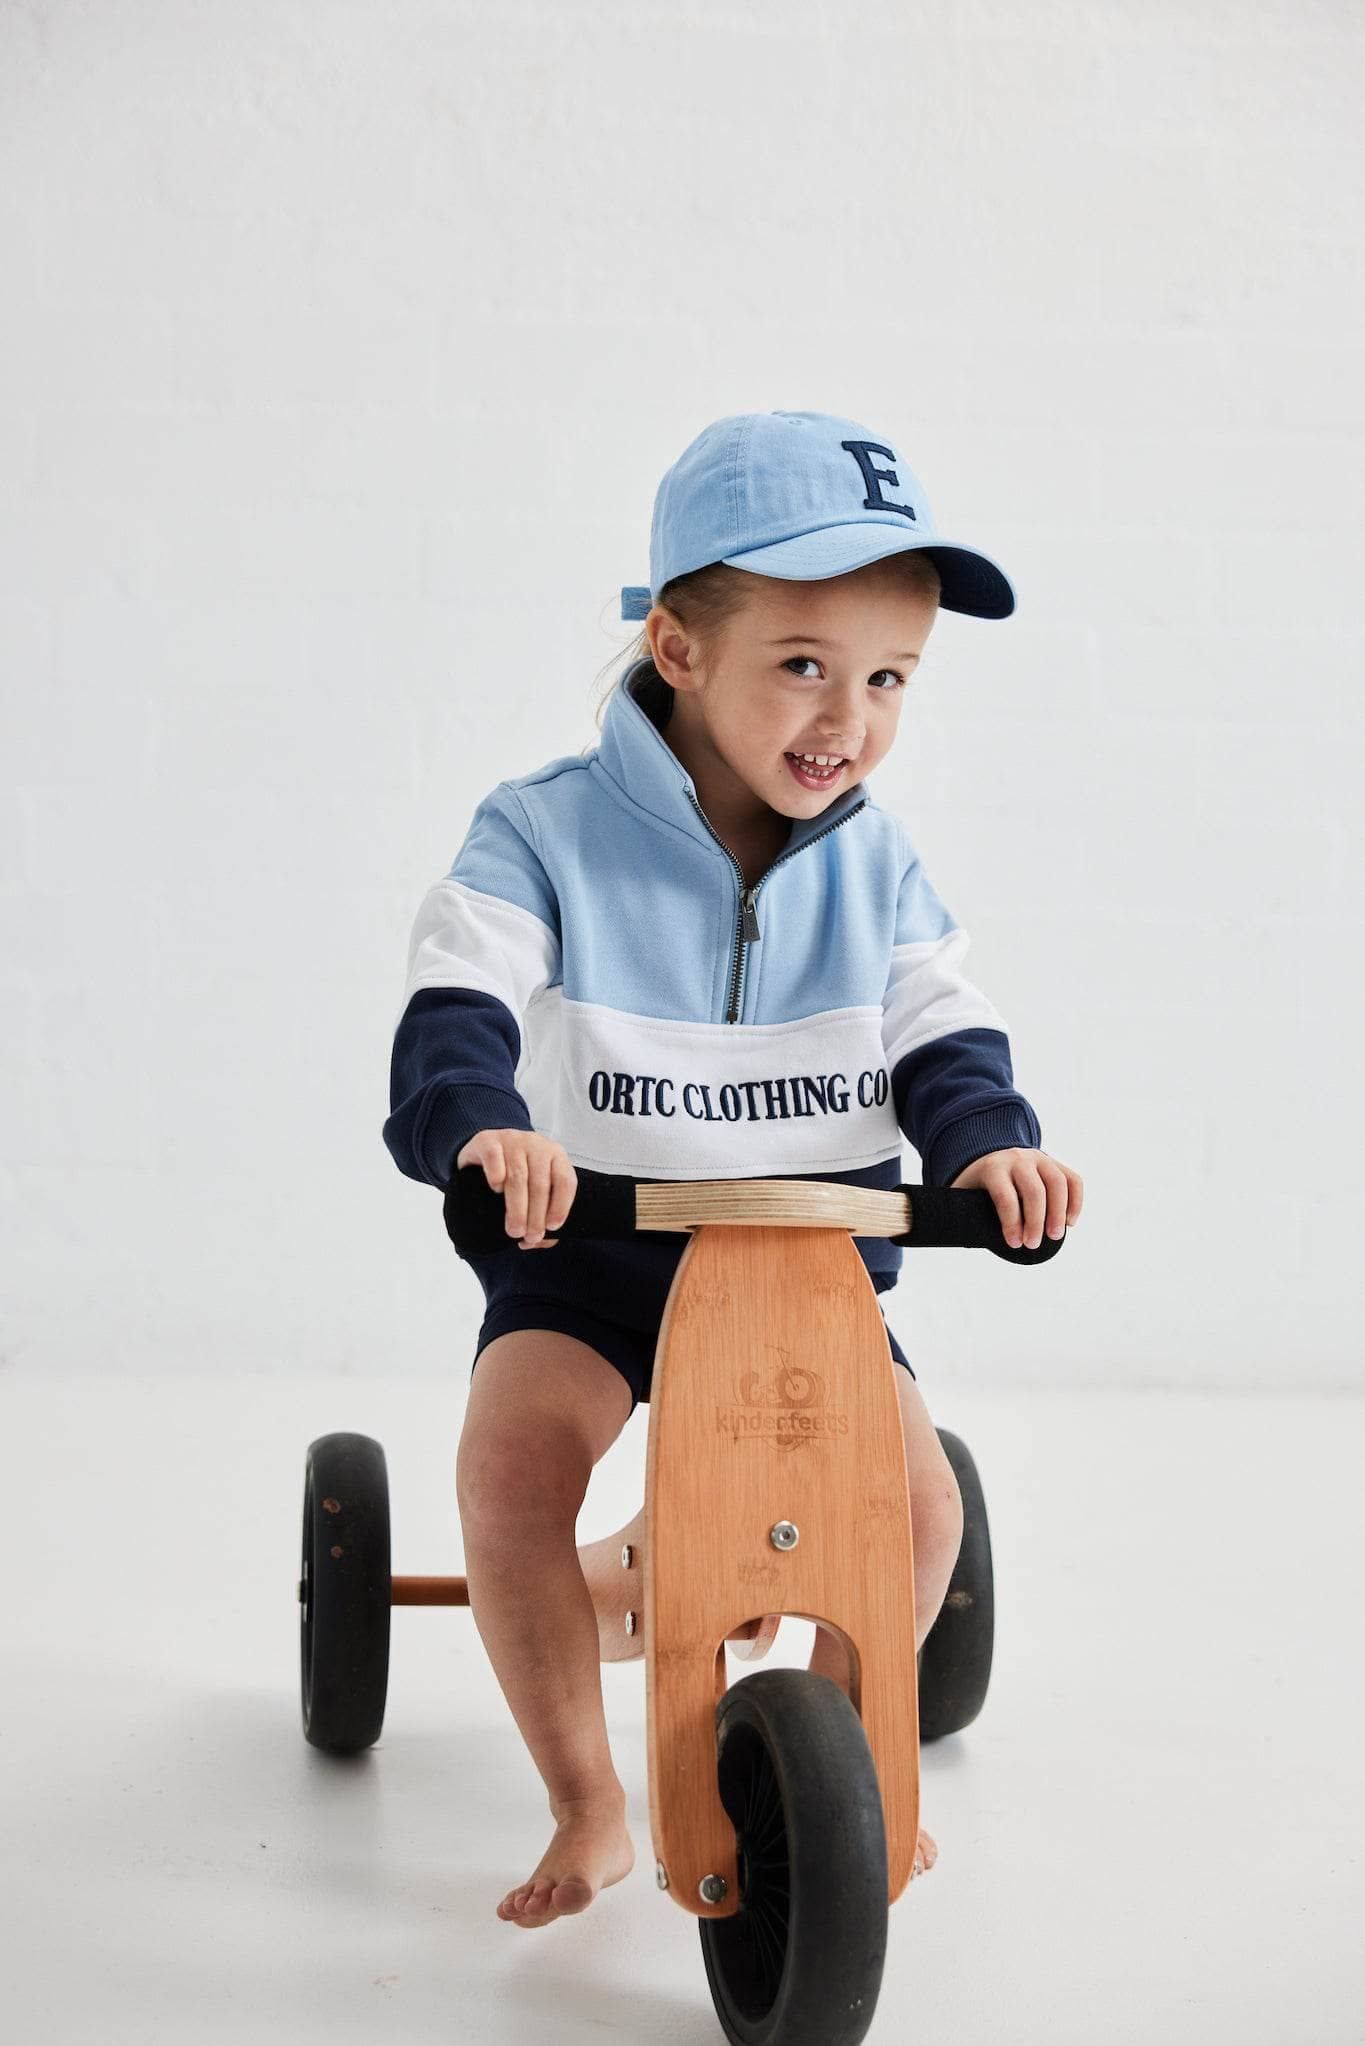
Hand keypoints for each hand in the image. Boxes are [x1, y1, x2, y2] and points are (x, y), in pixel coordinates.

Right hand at [455, 1129, 577, 1249]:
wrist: (485, 1147)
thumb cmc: (514, 1172)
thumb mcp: (533, 1189)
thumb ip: (541, 1214)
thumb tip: (535, 1242)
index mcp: (555, 1155)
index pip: (565, 1181)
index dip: (560, 1206)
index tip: (551, 1227)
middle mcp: (536, 1145)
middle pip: (540, 1184)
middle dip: (535, 1215)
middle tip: (529, 1236)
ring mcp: (511, 1140)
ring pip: (518, 1175)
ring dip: (517, 1207)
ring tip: (514, 1229)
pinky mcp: (487, 1141)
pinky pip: (494, 1157)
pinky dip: (496, 1175)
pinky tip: (496, 1190)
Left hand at [949, 1149, 1082, 1249]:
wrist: (989, 1156)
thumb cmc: (976, 1184)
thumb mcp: (964, 1193)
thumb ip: (962, 1213)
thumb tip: (967, 1240)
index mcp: (992, 1167)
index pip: (1005, 1196)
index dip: (1011, 1223)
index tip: (1013, 1244)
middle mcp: (1017, 1158)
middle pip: (1034, 1191)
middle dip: (1036, 1221)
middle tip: (1032, 1244)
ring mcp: (1039, 1158)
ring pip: (1057, 1183)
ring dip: (1059, 1213)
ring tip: (1054, 1237)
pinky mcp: (1054, 1163)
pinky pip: (1072, 1180)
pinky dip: (1076, 1201)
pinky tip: (1070, 1222)